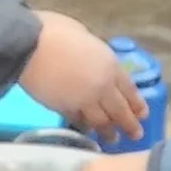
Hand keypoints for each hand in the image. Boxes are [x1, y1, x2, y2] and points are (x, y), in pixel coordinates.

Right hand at [19, 12, 144, 141]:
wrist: (29, 46)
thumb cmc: (55, 31)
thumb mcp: (84, 35)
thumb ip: (93, 54)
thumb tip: (92, 61)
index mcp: (109, 65)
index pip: (129, 89)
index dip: (136, 104)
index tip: (142, 114)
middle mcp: (102, 87)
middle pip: (119, 111)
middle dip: (129, 125)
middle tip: (136, 135)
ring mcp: (83, 101)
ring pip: (101, 122)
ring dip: (108, 132)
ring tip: (111, 138)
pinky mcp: (64, 110)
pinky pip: (79, 121)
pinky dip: (84, 127)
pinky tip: (87, 130)